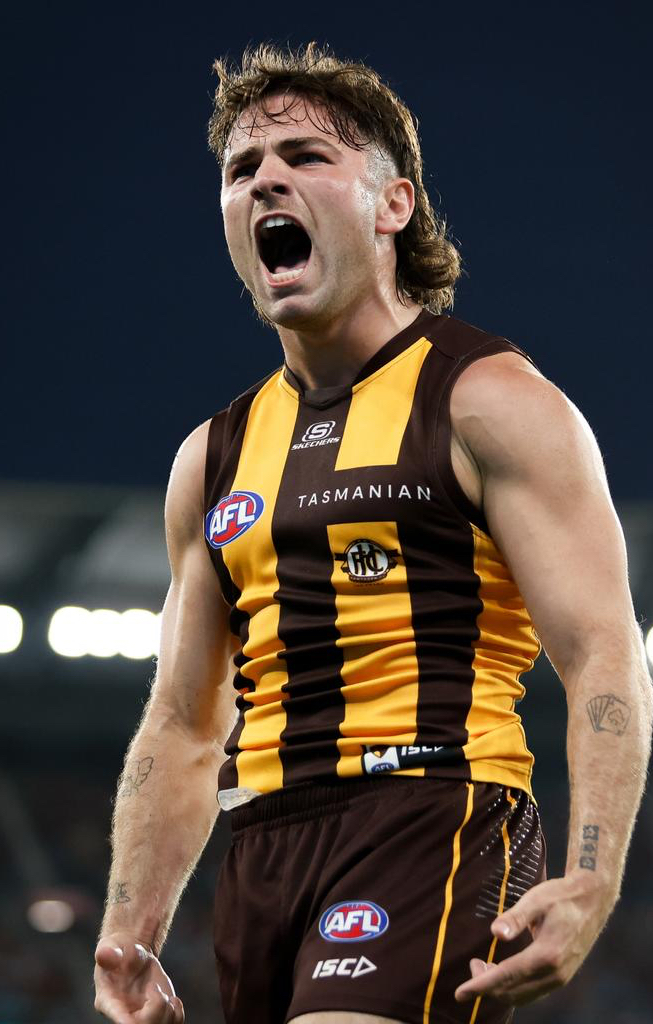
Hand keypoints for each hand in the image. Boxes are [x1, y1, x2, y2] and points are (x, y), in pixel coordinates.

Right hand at [94, 934, 183, 1023]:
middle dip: (156, 1007)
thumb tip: (104, 954)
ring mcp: (142, 1018)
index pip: (119, 1019)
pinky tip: (172, 1000)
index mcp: (108, 1002)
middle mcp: (125, 1015)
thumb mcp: (110, 947)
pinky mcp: (157, 1016)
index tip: (138, 1016)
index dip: (128, 1021)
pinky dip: (177, 1013)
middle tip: (153, 987)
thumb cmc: (116, 951)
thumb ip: (108, 954)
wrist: (131, 956)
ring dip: (168, 1011)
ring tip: (162, 993)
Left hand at [454, 872, 614, 1006]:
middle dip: (486, 985)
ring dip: (498, 988)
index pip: (507, 976)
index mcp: (547, 954)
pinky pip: (532, 992)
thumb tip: (495, 933)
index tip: (460, 993)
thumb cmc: (561, 896)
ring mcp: (560, 978)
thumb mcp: (536, 899)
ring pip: (522, 996)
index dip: (481, 986)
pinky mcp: (561, 977)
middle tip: (472, 963)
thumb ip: (516, 917)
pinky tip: (501, 972)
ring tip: (481, 966)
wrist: (593, 900)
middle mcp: (555, 973)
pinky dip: (512, 988)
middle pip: (512, 991)